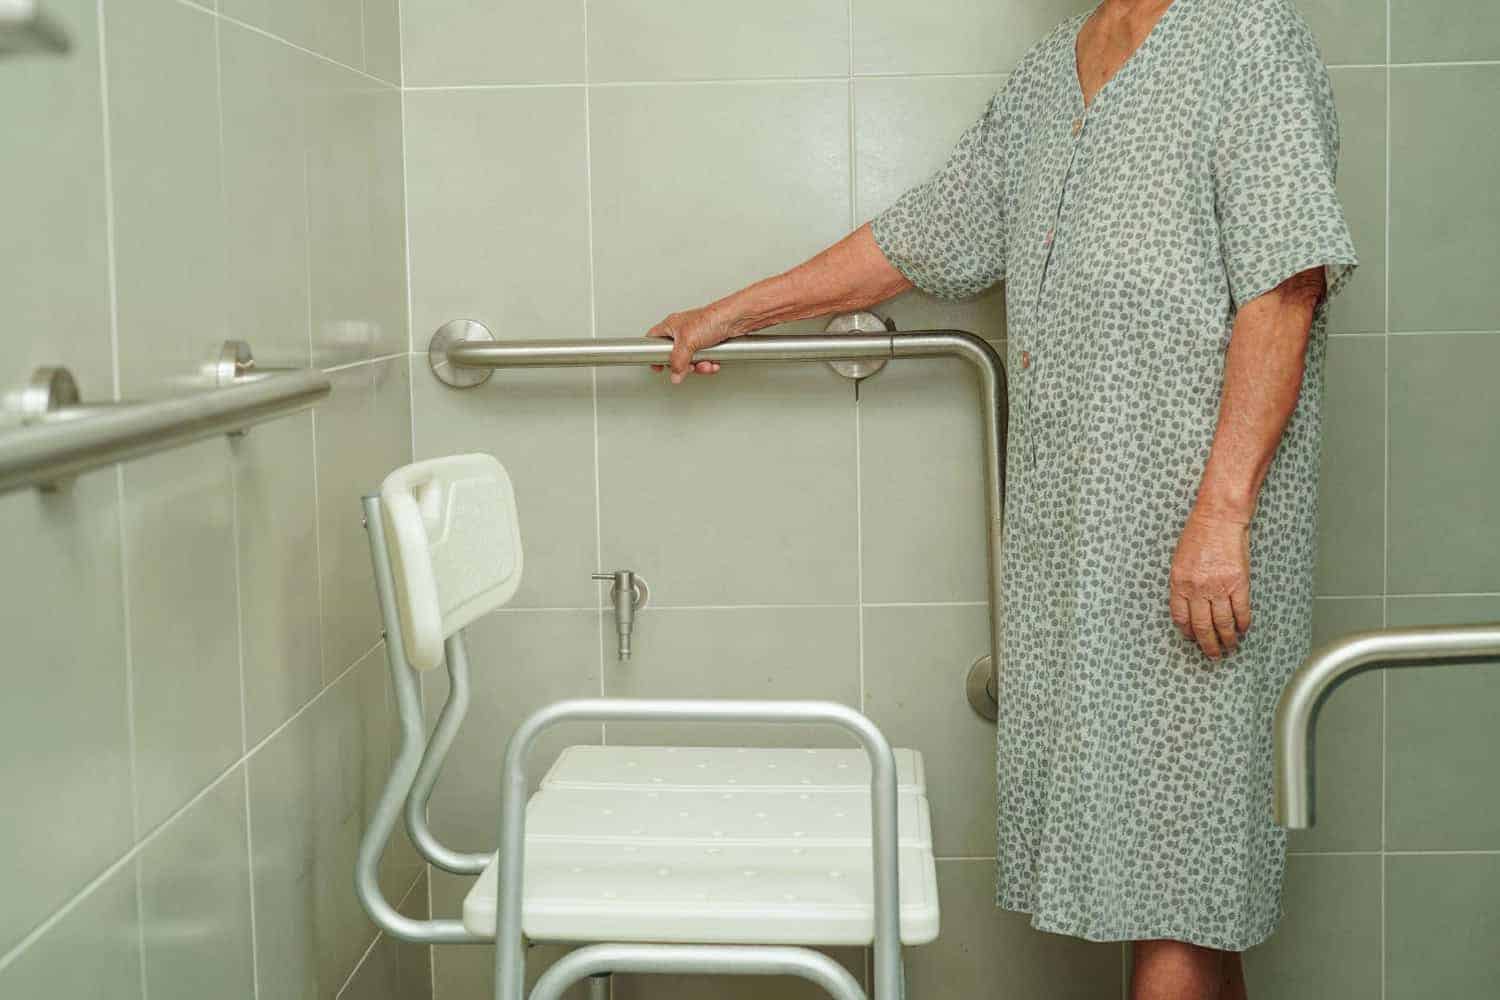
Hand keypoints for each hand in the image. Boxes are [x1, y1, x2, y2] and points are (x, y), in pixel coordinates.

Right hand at [647, 305, 741, 383]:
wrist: (735, 319)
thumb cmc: (711, 319)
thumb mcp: (687, 343)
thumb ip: (678, 362)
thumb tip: (674, 375)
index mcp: (671, 326)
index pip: (653, 340)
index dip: (652, 353)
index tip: (656, 366)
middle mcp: (682, 332)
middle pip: (674, 355)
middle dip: (683, 365)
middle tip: (687, 366)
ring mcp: (696, 338)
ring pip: (690, 360)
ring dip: (699, 366)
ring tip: (704, 364)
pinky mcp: (709, 344)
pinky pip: (704, 360)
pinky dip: (709, 364)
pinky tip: (713, 362)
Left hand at [1169, 506, 1252, 659]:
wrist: (1219, 518)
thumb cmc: (1199, 535)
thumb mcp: (1180, 561)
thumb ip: (1183, 584)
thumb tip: (1189, 606)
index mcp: (1179, 583)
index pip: (1180, 617)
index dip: (1187, 632)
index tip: (1192, 639)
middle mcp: (1196, 588)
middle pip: (1202, 626)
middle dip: (1208, 645)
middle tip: (1213, 655)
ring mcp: (1218, 587)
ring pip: (1223, 624)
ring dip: (1227, 639)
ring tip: (1230, 647)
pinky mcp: (1238, 583)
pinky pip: (1241, 611)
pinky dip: (1243, 624)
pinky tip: (1243, 629)